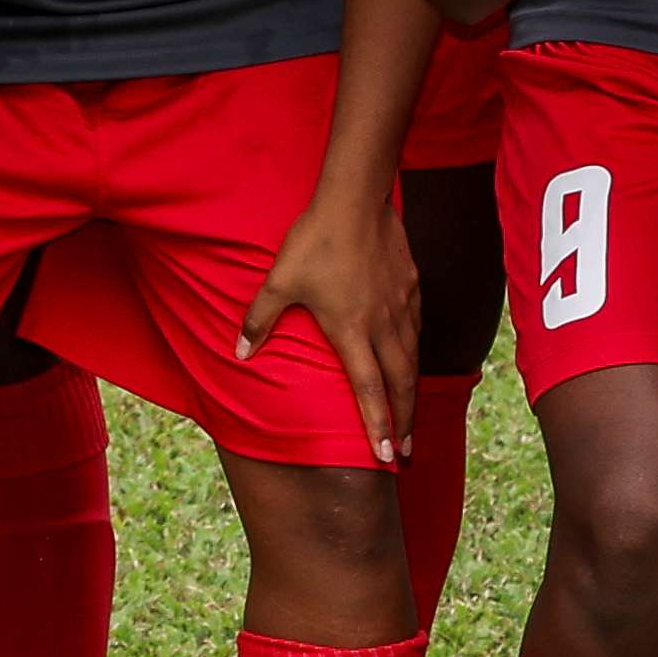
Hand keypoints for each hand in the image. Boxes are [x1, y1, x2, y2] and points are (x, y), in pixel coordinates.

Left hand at [245, 183, 417, 462]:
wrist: (355, 199)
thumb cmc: (315, 241)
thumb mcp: (279, 281)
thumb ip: (260, 319)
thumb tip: (240, 353)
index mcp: (351, 331)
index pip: (369, 391)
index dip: (378, 427)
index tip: (386, 457)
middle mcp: (383, 325)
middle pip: (401, 384)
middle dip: (404, 422)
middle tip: (406, 452)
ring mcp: (401, 305)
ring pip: (413, 358)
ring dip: (413, 392)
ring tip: (412, 415)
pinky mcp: (412, 285)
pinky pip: (417, 328)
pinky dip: (415, 351)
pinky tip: (411, 357)